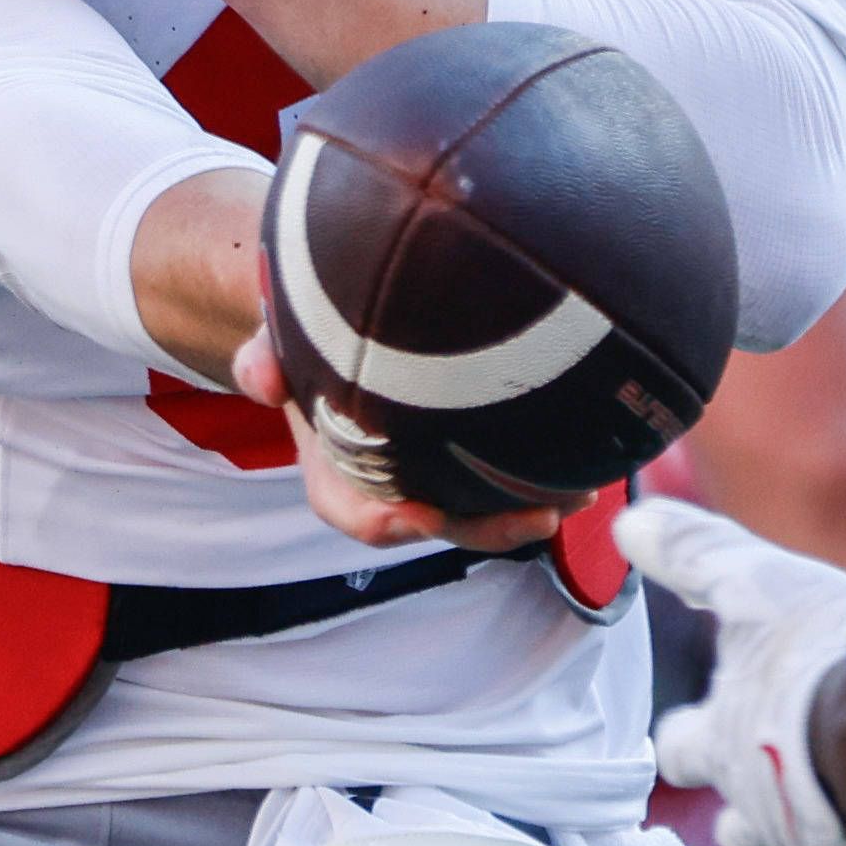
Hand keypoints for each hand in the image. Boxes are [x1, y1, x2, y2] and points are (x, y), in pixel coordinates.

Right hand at [227, 317, 560, 555]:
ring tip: (580, 493)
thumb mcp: (281, 338)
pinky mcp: (467, 458)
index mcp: (338, 474)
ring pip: (481, 511)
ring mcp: (433, 476)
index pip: (359, 517)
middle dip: (486, 528)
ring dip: (529, 511)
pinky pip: (504, 481)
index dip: (391, 522)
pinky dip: (542, 480)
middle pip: (437, 524)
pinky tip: (586, 461)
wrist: (344, 318)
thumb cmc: (312, 332)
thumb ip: (265, 356)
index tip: (422, 511)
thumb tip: (258, 376)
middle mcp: (389, 486)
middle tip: (539, 515)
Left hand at [613, 500, 845, 845]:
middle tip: (780, 787)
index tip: (684, 734)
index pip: (681, 751)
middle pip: (742, 831)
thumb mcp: (754, 585)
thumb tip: (626, 520)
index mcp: (727, 749)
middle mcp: (768, 814)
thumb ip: (694, 555)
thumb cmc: (819, 659)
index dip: (686, 740)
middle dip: (753, 813)